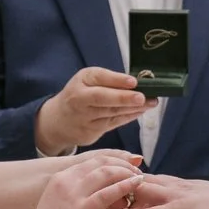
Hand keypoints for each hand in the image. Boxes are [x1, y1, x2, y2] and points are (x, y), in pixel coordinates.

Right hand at [23, 151, 143, 208]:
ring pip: (106, 173)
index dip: (113, 161)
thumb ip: (91, 201)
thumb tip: (119, 199)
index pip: (92, 162)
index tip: (127, 167)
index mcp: (61, 179)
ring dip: (126, 173)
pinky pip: (107, 193)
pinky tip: (137, 185)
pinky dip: (125, 186)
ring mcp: (73, 194)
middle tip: (137, 171)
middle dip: (122, 164)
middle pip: (100, 162)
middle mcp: (66, 181)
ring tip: (139, 178)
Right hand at [36, 66, 150, 154]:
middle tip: (143, 97)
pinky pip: (113, 123)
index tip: (134, 81)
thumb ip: (108, 81)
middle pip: (102, 98)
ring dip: (133, 108)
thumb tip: (138, 82)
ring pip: (111, 112)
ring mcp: (84, 117)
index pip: (99, 77)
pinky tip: (141, 111)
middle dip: (124, 98)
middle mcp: (80, 98)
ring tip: (151, 103)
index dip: (117, 80)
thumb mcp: (88, 81)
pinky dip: (128, 117)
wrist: (57, 121)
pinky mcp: (90, 131)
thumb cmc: (80, 95)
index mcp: (81, 80)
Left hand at [102, 175, 208, 208]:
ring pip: (135, 198)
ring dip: (113, 208)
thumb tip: (170, 208)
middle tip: (88, 204)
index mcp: (175, 184)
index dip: (119, 187)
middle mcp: (171, 185)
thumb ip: (181, 203)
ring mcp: (174, 196)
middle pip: (132, 185)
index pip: (140, 181)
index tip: (99, 195)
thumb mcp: (198, 204)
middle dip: (109, 194)